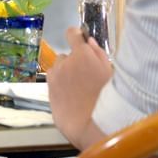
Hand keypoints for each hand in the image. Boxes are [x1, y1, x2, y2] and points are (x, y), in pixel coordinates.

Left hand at [47, 27, 112, 146]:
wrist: (86, 123)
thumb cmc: (104, 98)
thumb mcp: (109, 72)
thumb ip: (98, 53)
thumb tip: (88, 42)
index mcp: (82, 54)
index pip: (72, 34)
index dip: (75, 34)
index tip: (78, 37)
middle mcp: (65, 61)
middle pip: (67, 55)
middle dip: (74, 61)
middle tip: (84, 75)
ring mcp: (55, 75)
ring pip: (59, 68)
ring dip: (65, 72)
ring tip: (76, 88)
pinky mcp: (49, 88)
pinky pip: (54, 79)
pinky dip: (59, 83)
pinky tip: (69, 94)